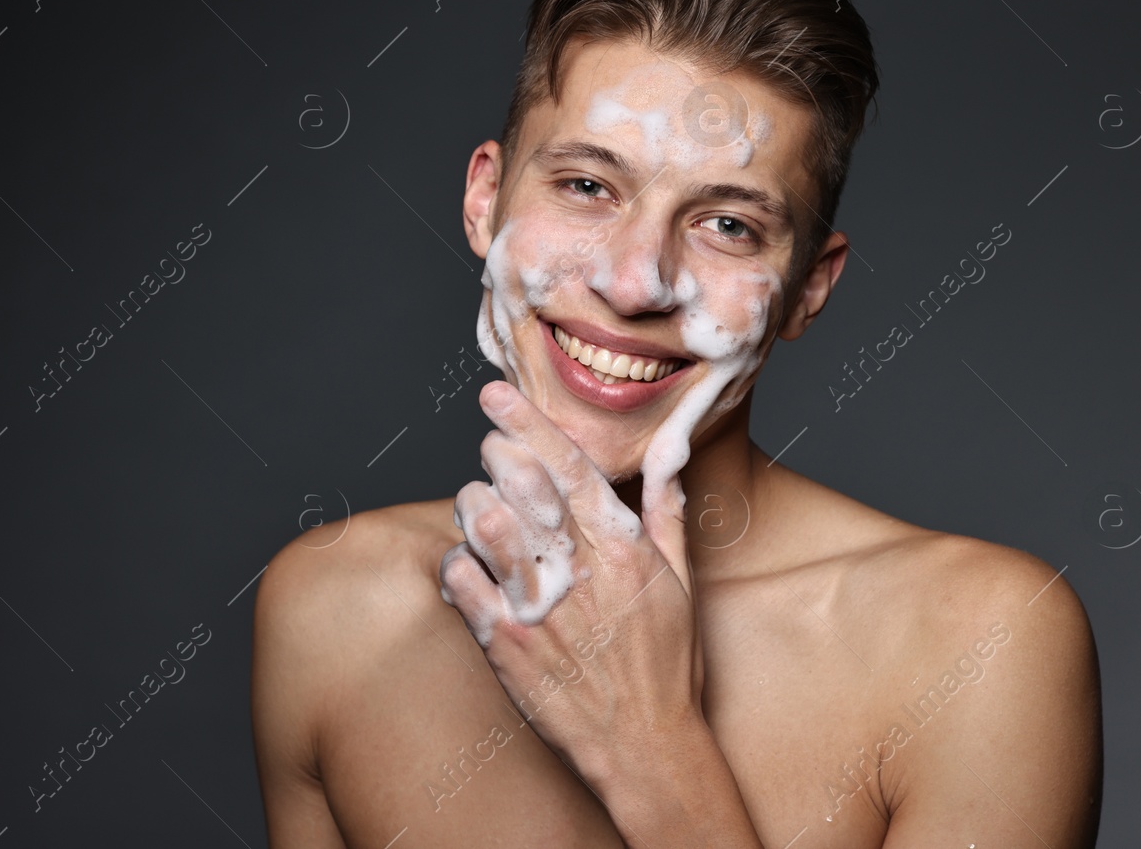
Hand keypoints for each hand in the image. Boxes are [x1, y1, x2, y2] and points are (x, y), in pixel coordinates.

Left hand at [438, 380, 705, 781]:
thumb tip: (671, 446)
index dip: (526, 422)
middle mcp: (580, 569)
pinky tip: (475, 569)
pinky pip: (460, 579)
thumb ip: (666, 505)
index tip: (495, 394)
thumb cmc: (666, 663)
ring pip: (482, 522)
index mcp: (623, 546)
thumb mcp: (681, 578)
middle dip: (495, 456)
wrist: (645, 747)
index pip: (567, 465)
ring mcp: (538, 607)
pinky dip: (459, 563)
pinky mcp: (505, 644)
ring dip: (474, 505)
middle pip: (517, 482)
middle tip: (493, 456)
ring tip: (484, 512)